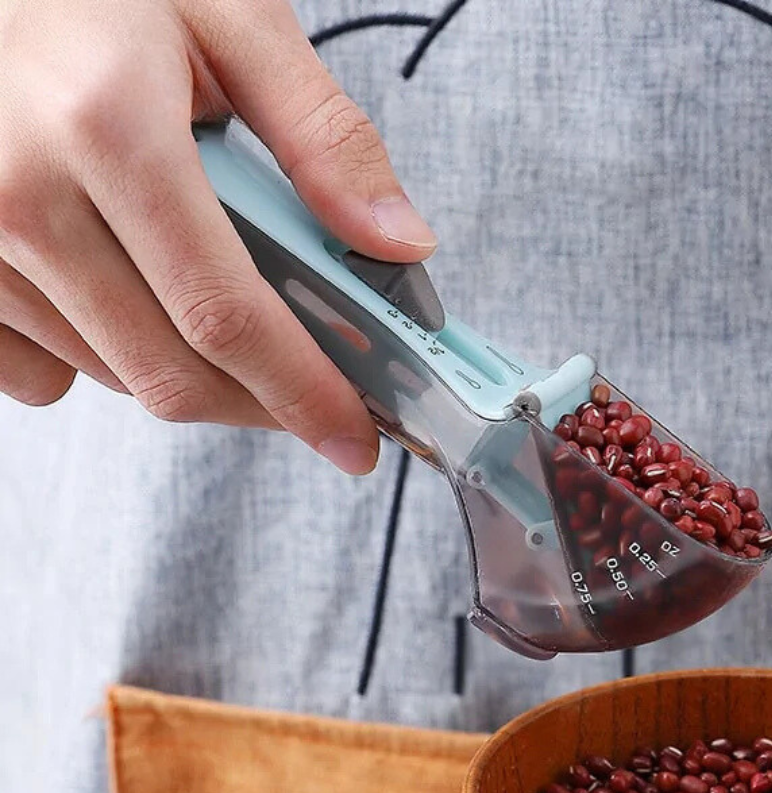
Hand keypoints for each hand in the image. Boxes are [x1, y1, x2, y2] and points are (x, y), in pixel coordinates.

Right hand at [0, 0, 436, 473]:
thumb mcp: (229, 16)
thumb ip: (323, 137)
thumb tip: (400, 246)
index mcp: (107, 126)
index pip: (227, 314)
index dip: (302, 393)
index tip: (353, 438)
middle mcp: (20, 195)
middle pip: (171, 373)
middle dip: (261, 405)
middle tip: (313, 396)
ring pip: (117, 375)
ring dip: (193, 370)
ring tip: (225, 309)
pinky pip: (44, 369)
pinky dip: (106, 358)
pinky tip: (128, 293)